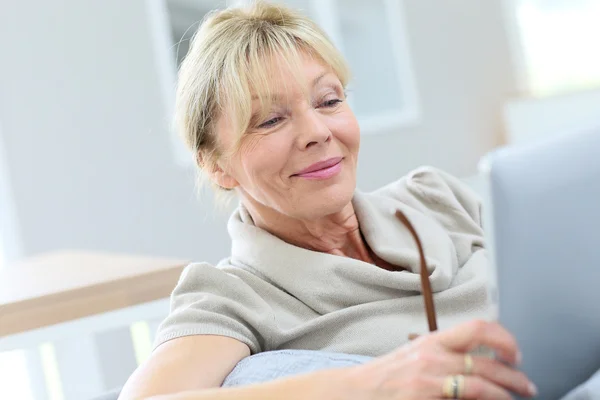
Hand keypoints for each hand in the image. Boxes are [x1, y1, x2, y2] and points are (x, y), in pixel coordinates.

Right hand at [340, 320, 535, 399]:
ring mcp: (429, 378)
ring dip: (506, 393)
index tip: (515, 353)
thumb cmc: (382, 378)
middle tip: (526, 385)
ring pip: (482, 383)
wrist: (352, 391)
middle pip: (486, 360)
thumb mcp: (414, 358)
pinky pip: (466, 399)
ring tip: (516, 397)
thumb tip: (475, 364)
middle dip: (514, 376)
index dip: (503, 339)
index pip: (477, 328)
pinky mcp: (424, 397)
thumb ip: (442, 356)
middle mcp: (432, 355)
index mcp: (431, 341)